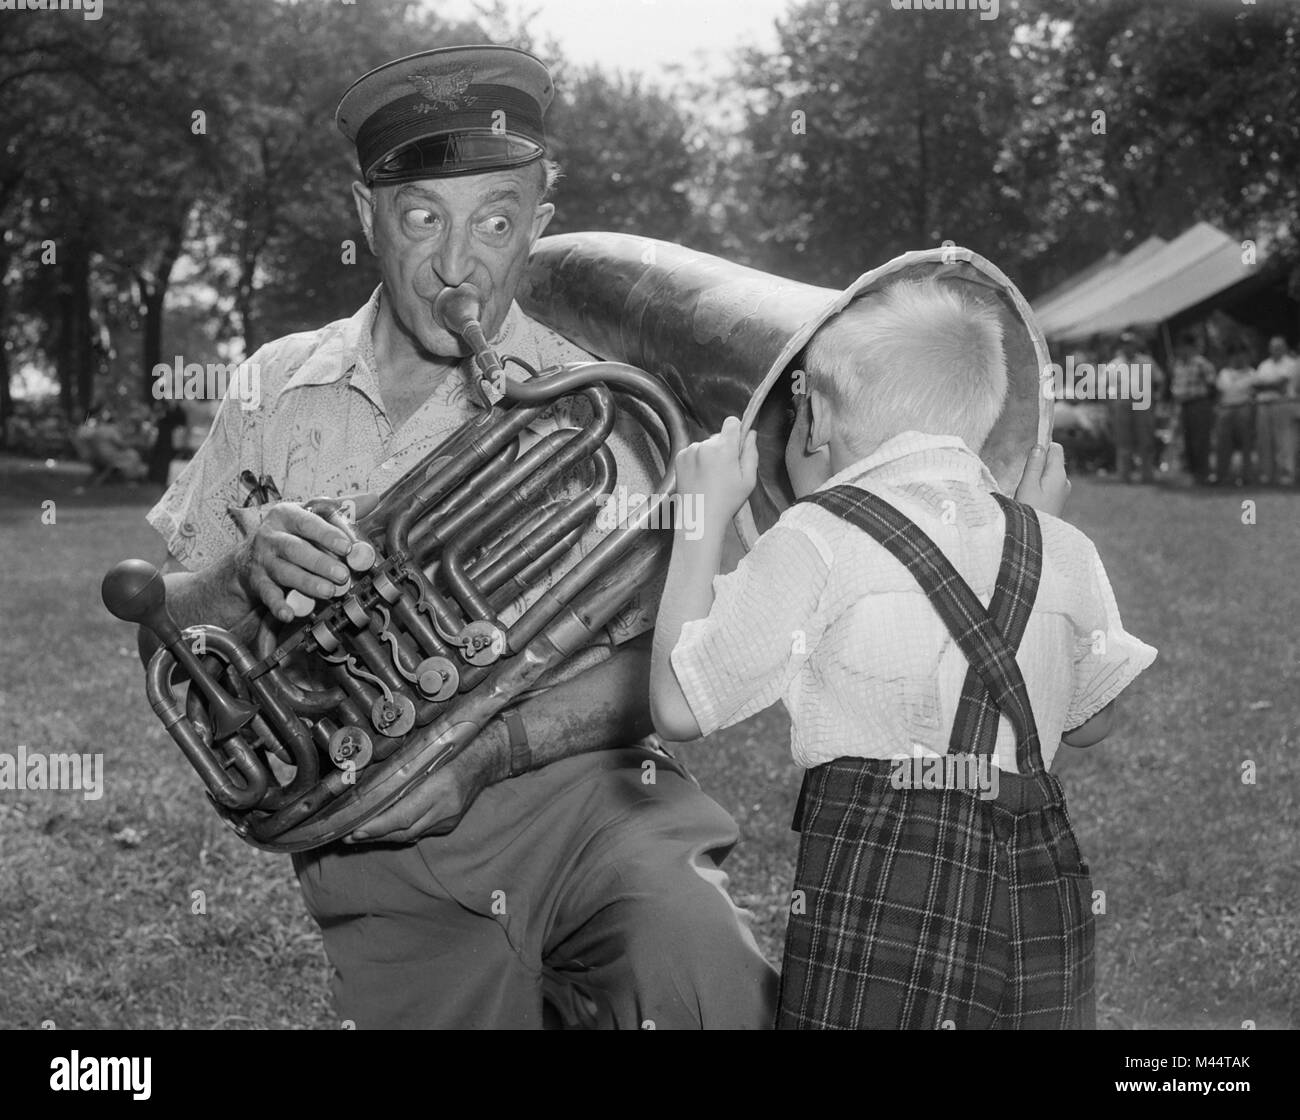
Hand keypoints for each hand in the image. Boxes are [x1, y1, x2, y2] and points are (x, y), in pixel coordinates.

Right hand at [234, 493, 379, 621]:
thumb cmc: (292, 533)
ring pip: (285, 572)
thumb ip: (341, 508)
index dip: (328, 534)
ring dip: (308, 583)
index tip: (347, 547)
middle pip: (295, 548)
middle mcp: (271, 535)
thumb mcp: (312, 515)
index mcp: (286, 514)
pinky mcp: (257, 582)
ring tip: (329, 592)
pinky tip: (290, 614)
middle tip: (343, 575)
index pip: (307, 522)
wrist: (250, 556)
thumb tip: (373, 498)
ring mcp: (262, 559)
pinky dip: (278, 605)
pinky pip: (267, 595)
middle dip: (321, 563)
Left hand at [344, 723, 507, 843]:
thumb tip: (368, 784)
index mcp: (440, 788)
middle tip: (348, 836)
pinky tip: (386, 829)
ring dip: (385, 836)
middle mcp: (445, 808)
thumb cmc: (453, 747)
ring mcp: (448, 819)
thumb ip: (403, 770)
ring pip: (411, 835)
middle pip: (404, 831)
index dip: (377, 827)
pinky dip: (401, 832)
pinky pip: (420, 832)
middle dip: (375, 835)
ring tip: (361, 835)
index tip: (354, 830)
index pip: (403, 816)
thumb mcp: (427, 753)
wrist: (484, 759)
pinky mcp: (449, 824)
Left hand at [673, 416, 758, 526]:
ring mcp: (690, 451)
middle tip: (726, 471)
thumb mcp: (748, 479)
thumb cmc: (726, 501)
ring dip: (710, 455)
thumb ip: (751, 452)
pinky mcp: (679, 457)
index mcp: (723, 449)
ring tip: (712, 478)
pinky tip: (701, 477)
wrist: (699, 518)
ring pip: (706, 444)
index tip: (738, 445)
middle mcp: (704, 445)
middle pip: (719, 436)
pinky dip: (698, 460)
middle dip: (724, 448)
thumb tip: (751, 434)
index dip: (737, 431)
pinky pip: (694, 451)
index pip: (732, 422)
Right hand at [1014, 442, 1070, 517]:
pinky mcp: (1059, 500)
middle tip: (1026, 479)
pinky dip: (1040, 486)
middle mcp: (1065, 481)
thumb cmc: (1030, 510)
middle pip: (1053, 460)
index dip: (1042, 448)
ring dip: (1038, 476)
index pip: (1056, 448)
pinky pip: (1050, 484)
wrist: (1037, 538)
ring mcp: (1063, 491)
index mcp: (1059, 475)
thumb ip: (1035, 464)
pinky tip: (1033, 498)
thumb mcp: (1028, 485)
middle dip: (1039, 464)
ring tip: (1028, 491)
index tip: (1029, 458)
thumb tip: (1040, 445)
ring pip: (1050, 473)